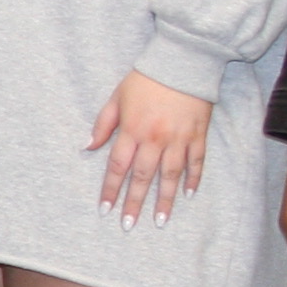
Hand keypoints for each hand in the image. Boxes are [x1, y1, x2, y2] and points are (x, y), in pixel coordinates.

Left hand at [88, 70, 212, 225]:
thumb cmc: (145, 78)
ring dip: (165, 199)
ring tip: (161, 220)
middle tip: (129, 225)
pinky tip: (188, 194)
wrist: (182, 61)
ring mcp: (179, 138)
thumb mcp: (117, 96)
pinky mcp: (198, 134)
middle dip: (135, 203)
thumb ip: (103, 124)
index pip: (118, 166)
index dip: (111, 189)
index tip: (106, 209)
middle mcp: (155, 138)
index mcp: (132, 129)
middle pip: (142, 177)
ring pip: (171, 175)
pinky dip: (193, 178)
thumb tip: (88, 146)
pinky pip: (196, 161)